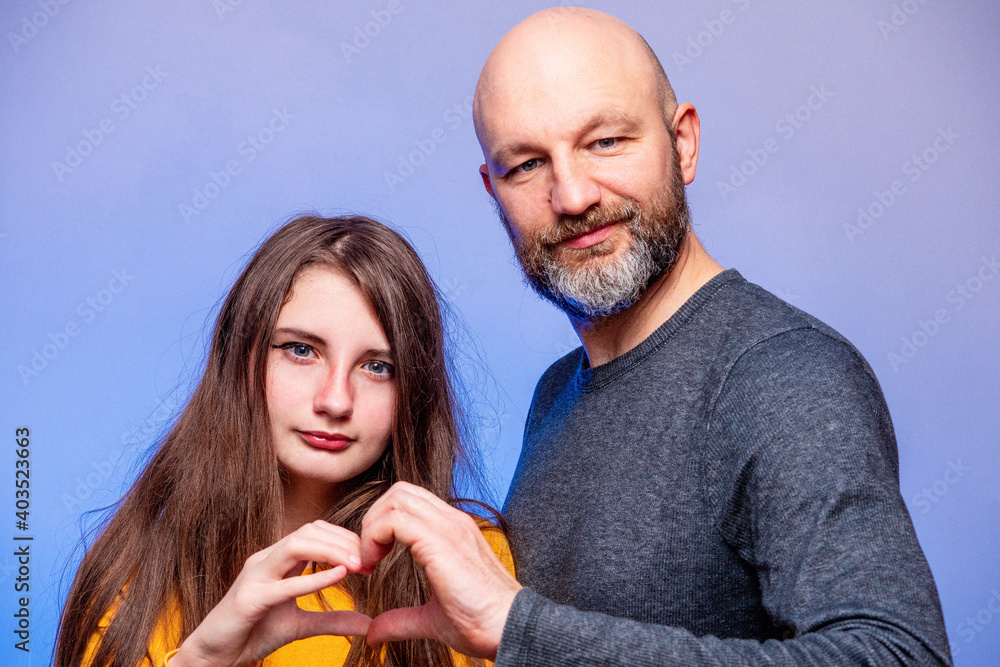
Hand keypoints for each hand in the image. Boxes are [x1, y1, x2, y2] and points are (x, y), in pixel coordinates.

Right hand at [170, 520, 371, 666]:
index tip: (371, 557)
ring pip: (295, 546)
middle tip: (371, 560)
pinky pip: (283, 584)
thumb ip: (332, 621)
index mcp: (278, 560)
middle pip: (309, 531)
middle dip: (343, 541)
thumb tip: (368, 623)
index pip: (315, 532)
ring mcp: (255, 576)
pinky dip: (313, 579)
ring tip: (358, 565)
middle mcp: (266, 560)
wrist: (213, 655)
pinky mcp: (247, 599)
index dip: (345, 539)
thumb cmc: (253, 632)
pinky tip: (339, 577)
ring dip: (331, 551)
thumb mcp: (300, 626)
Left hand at [359, 482, 521, 659]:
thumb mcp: (430, 618)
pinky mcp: (440, 541)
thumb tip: (373, 633)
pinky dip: (374, 537)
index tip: (372, 561)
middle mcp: (452, 521)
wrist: (509, 628)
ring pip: (396, 499)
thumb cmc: (480, 622)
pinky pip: (395, 520)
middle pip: (400, 492)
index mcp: (452, 530)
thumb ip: (400, 619)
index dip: (383, 524)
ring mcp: (448, 527)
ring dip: (372, 526)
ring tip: (368, 561)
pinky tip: (373, 565)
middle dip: (373, 519)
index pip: (410, 501)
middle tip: (367, 557)